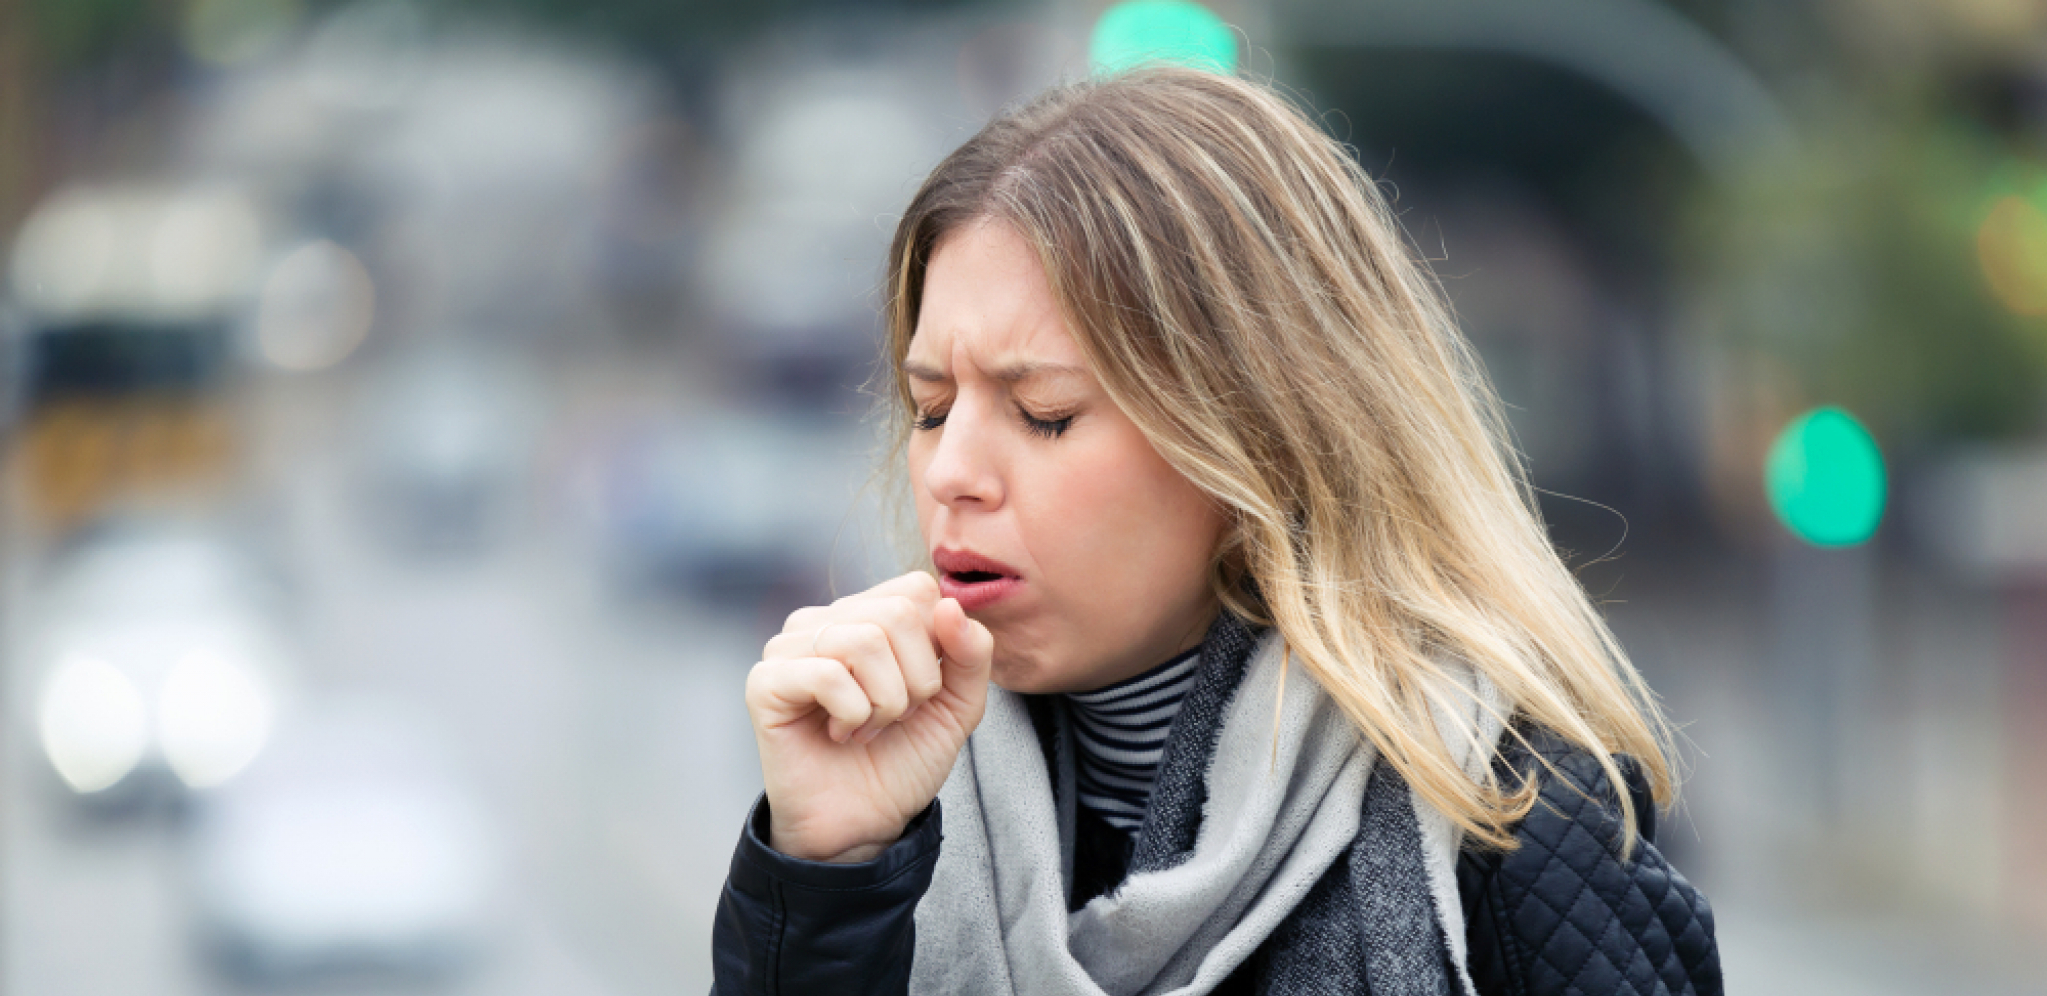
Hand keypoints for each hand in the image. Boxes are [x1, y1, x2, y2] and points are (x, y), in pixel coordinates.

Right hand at [744, 571, 994, 862]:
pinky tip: (841, 734)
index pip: (917, 589)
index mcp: (866, 614)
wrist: (864, 823)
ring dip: (885, 701)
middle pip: (896, 614)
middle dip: (916, 679)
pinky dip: (853, 713)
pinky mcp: (765, 682)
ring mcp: (789, 647)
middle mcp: (824, 621)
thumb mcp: (958, 704)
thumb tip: (950, 606)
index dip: (937, 645)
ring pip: (864, 641)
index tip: (922, 691)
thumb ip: (971, 653)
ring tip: (869, 727)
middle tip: (896, 716)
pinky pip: (827, 674)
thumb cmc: (902, 759)